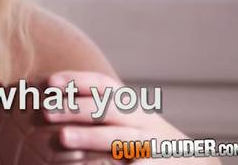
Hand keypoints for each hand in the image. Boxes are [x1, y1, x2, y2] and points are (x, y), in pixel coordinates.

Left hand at [45, 71, 215, 163]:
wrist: (192, 162)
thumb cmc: (142, 137)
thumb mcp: (126, 118)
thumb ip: (97, 108)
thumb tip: (48, 99)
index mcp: (130, 106)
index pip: (103, 85)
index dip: (76, 80)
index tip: (49, 82)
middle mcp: (140, 122)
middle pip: (108, 109)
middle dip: (76, 108)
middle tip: (45, 110)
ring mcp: (150, 145)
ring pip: (120, 138)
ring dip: (90, 136)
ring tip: (63, 138)